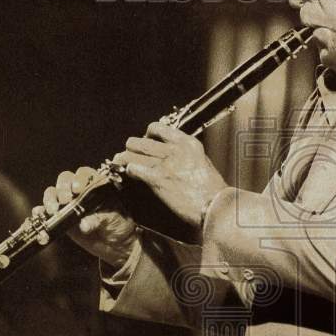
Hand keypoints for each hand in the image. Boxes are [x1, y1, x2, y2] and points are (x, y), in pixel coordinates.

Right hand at [39, 166, 138, 268]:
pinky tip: (39, 214)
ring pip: (53, 193)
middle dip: (63, 188)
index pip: (84, 174)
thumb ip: (98, 219)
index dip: (79, 179)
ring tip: (53, 210)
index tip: (78, 190)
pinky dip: (40, 211)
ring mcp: (69, 204)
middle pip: (65, 180)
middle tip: (66, 200)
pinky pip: (45, 211)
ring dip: (50, 199)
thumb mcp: (112, 220)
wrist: (116, 245)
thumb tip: (83, 224)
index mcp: (96, 185)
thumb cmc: (119, 226)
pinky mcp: (60, 218)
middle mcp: (80, 191)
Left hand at [113, 120, 227, 227]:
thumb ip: (187, 157)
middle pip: (141, 141)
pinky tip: (127, 176)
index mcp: (188, 143)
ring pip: (133, 154)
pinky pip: (133, 169)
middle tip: (129, 156)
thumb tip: (174, 158)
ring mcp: (165, 163)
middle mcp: (175, 149)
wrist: (216, 206)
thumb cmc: (213, 191)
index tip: (145, 142)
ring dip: (124, 159)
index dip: (147, 135)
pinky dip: (127, 172)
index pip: (158, 129)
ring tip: (120, 164)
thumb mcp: (203, 164)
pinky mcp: (157, 179)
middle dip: (132, 148)